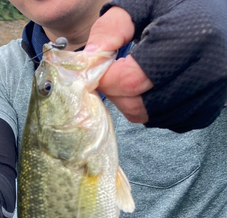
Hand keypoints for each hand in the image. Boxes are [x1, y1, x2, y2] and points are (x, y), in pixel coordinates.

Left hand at [89, 0, 226, 131]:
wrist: (218, 9)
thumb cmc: (181, 1)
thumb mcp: (143, 3)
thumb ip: (111, 30)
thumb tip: (89, 62)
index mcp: (190, 38)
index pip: (130, 81)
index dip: (106, 79)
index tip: (98, 70)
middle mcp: (207, 70)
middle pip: (139, 105)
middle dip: (117, 93)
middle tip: (114, 73)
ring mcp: (212, 92)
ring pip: (151, 117)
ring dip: (133, 102)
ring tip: (135, 76)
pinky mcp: (210, 106)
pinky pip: (168, 121)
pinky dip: (153, 109)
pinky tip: (155, 86)